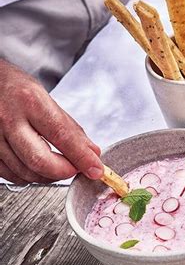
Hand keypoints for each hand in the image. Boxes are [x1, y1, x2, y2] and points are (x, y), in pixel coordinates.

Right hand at [0, 60, 102, 183]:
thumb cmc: (15, 88)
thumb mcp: (46, 98)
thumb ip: (70, 127)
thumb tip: (91, 152)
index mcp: (30, 102)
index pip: (62, 136)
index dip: (81, 157)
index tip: (95, 169)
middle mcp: (9, 120)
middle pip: (40, 160)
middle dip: (64, 172)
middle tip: (76, 168)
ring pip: (25, 172)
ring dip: (48, 176)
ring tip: (59, 166)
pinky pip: (10, 175)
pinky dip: (29, 177)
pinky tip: (38, 167)